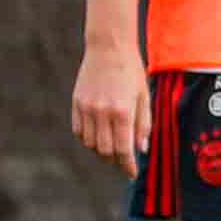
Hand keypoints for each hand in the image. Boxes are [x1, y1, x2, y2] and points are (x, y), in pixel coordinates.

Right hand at [71, 41, 149, 167]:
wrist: (108, 48)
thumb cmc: (131, 72)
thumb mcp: (144, 97)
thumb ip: (143, 124)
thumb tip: (140, 150)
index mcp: (123, 111)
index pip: (123, 149)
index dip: (128, 165)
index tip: (132, 173)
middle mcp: (102, 112)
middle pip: (105, 151)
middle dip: (115, 161)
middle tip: (123, 161)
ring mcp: (87, 108)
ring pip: (90, 144)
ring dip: (101, 151)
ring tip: (111, 149)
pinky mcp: (76, 103)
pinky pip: (79, 131)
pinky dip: (88, 140)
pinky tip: (98, 137)